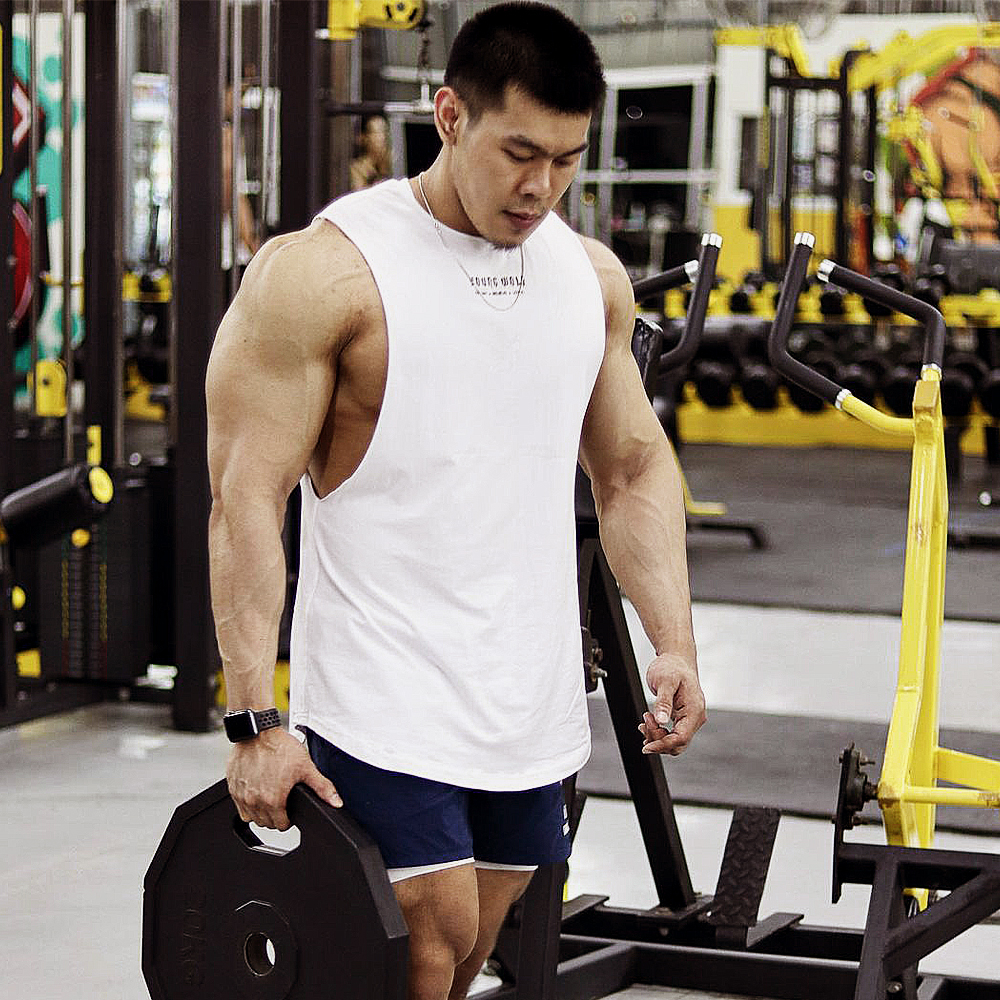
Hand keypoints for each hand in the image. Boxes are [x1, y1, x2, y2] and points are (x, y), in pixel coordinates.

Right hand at [226, 727, 341, 829]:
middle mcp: (255, 801)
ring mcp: (241, 796)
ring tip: (269, 799)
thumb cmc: (280, 747)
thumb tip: (336, 802)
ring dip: (261, 813)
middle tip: (281, 804)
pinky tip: (256, 793)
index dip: (288, 820)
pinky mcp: (232, 788)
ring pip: (251, 818)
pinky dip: (247, 805)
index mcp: (273, 800)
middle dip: (275, 817)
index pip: (281, 826)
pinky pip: (239, 808)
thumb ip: (322, 787)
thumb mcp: (306, 767)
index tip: (289, 812)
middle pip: (266, 823)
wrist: (257, 733)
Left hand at [638, 652, 705, 755]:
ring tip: (645, 718)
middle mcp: (695, 717)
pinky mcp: (683, 717)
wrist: (676, 659)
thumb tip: (661, 721)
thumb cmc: (671, 667)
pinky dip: (659, 732)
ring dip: (657, 735)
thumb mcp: (664, 681)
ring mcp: (690, 718)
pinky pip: (672, 733)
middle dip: (657, 739)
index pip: (681, 738)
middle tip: (644, 721)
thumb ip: (663, 702)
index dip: (662, 745)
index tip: (646, 747)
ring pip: (674, 740)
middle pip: (677, 743)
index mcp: (694, 710)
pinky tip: (648, 723)